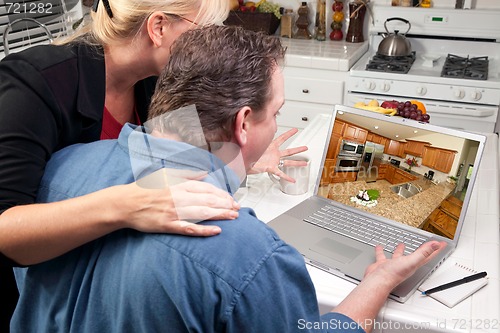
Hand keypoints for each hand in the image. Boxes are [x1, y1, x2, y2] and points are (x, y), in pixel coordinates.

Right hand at [116, 170, 239, 236]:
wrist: (126, 203)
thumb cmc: (146, 188)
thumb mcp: (166, 175)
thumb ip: (186, 174)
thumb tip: (204, 172)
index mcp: (179, 184)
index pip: (207, 188)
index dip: (222, 194)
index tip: (232, 199)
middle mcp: (179, 197)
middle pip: (208, 200)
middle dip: (226, 204)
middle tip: (238, 209)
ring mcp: (174, 211)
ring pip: (202, 213)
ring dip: (220, 215)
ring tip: (233, 217)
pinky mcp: (168, 225)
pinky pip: (189, 228)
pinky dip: (204, 230)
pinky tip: (216, 231)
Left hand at [249, 128, 307, 181]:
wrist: (242, 163)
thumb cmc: (247, 153)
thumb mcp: (253, 142)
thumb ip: (255, 135)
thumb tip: (252, 126)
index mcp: (270, 146)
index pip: (282, 138)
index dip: (289, 134)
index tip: (295, 130)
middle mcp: (273, 154)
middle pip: (289, 151)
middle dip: (298, 150)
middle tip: (305, 148)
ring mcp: (273, 161)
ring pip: (288, 162)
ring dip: (296, 163)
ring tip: (304, 163)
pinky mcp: (271, 168)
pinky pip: (280, 173)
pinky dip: (286, 177)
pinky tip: (292, 179)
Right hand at [364, 241, 446, 288]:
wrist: (378, 280)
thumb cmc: (394, 274)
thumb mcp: (411, 261)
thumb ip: (423, 252)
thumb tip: (435, 245)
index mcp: (413, 264)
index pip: (428, 256)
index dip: (436, 250)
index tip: (442, 244)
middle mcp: (405, 264)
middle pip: (416, 255)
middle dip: (421, 249)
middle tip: (424, 244)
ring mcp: (394, 264)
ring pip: (399, 255)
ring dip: (401, 250)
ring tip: (401, 244)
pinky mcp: (383, 264)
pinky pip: (383, 256)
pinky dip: (382, 251)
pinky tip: (380, 248)